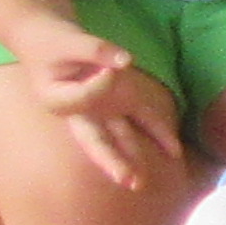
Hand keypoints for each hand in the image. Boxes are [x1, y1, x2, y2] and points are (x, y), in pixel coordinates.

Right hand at [19, 20, 181, 192]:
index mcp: (57, 99)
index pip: (83, 99)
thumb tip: (125, 62)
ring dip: (133, 160)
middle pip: (96, 141)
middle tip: (126, 181)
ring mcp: (103, 108)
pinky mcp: (121, 99)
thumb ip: (94, 50)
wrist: (49, 39)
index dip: (100, 85)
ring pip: (120, 137)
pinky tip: (175, 153)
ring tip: (140, 185)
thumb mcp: (67, 40)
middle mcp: (81, 112)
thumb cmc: (52, 42)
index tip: (108, 70)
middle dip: (112, 162)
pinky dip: (160, 133)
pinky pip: (143, 118)